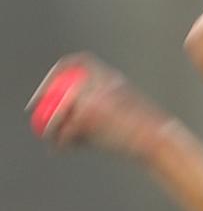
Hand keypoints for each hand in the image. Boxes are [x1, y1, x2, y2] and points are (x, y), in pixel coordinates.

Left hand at [26, 54, 170, 157]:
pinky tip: (62, 150)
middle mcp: (100, 83)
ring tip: (50, 137)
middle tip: (36, 110)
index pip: (81, 61)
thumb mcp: (127, 109)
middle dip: (43, 95)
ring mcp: (93, 99)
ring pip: (59, 111)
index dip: (62, 69)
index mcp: (112, 77)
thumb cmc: (146, 132)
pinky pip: (66, 131)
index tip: (51, 83)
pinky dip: (62, 143)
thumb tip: (79, 119)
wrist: (158, 141)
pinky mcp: (88, 117)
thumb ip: (105, 106)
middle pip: (62, 85)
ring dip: (51, 126)